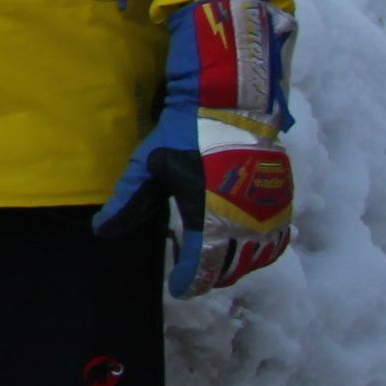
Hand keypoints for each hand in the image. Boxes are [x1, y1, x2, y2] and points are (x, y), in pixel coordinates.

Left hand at [112, 0, 298, 293]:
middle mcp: (245, 223)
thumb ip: (129, 201)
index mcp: (212, 219)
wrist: (233, 99)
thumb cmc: (189, 132)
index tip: (177, 286)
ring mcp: (269, 212)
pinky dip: (260, 248)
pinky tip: (242, 238)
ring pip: (256, 258)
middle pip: (229, 270)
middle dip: (209, 274)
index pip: (202, 271)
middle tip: (191, 267)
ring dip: (236, 263)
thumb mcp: (151, 165)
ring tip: (215, 253)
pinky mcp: (283, 197)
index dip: (187, 283)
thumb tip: (102, 231)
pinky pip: (277, 239)